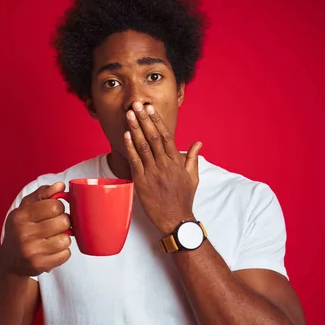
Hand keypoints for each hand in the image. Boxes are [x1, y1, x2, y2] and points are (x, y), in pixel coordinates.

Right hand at [0, 182, 71, 276]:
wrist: (10, 261)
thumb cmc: (21, 230)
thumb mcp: (25, 209)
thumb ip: (42, 194)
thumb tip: (60, 185)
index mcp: (20, 216)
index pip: (53, 205)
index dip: (59, 207)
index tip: (54, 211)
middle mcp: (24, 233)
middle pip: (63, 221)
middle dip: (64, 222)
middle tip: (56, 225)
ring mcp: (31, 251)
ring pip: (66, 239)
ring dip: (64, 238)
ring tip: (54, 238)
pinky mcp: (39, 265)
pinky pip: (66, 254)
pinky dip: (63, 252)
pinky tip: (53, 250)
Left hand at [124, 101, 201, 234]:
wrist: (176, 220)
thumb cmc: (184, 199)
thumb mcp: (193, 177)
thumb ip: (192, 158)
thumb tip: (198, 143)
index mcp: (176, 162)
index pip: (166, 136)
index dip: (157, 121)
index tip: (150, 109)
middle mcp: (165, 164)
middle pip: (153, 136)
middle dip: (144, 119)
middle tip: (137, 104)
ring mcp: (153, 172)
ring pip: (143, 146)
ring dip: (135, 128)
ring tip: (129, 114)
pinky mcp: (142, 182)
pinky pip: (135, 161)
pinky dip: (130, 147)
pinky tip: (126, 135)